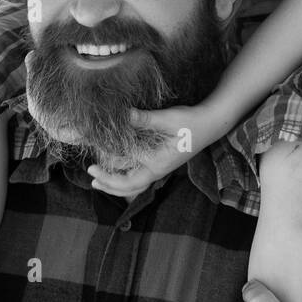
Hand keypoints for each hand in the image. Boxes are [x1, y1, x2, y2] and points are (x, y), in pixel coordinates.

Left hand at [87, 102, 222, 197]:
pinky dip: (126, 176)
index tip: (92, 167)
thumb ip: (143, 119)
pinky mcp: (160, 162)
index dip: (108, 175)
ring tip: (99, 180)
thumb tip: (122, 114)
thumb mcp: (166, 119)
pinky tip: (118, 169)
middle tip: (91, 175)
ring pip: (135, 184)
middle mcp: (157, 170)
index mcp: (157, 164)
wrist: (210, 124)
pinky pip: (140, 176)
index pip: (128, 179)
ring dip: (116, 183)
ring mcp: (159, 168)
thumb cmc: (190, 122)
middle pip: (129, 188)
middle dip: (109, 184)